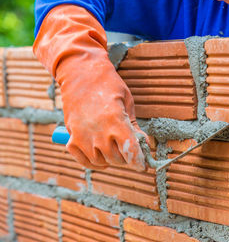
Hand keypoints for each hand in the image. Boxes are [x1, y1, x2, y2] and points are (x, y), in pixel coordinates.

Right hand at [34, 4, 149, 169]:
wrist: (81, 75)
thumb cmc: (108, 86)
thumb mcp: (128, 102)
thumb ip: (134, 126)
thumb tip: (143, 145)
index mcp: (115, 121)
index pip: (130, 151)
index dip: (139, 162)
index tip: (144, 166)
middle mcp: (98, 132)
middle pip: (117, 159)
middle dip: (127, 158)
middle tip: (130, 151)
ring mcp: (82, 136)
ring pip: (101, 162)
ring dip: (111, 160)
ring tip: (116, 149)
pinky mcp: (71, 137)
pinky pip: (84, 160)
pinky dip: (93, 162)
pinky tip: (101, 155)